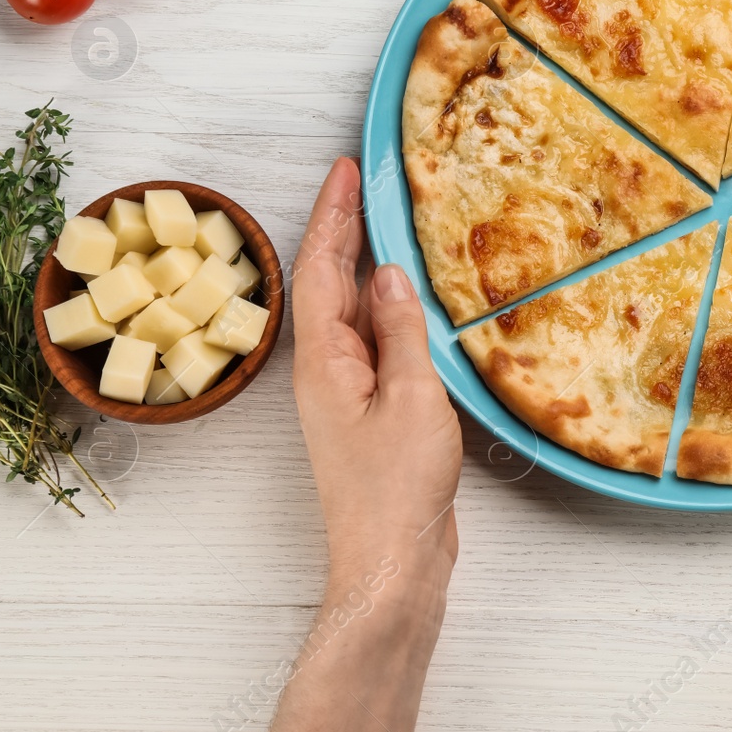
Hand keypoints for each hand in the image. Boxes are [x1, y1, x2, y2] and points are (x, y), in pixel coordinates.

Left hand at [290, 155, 461, 602]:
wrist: (391, 563)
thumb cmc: (395, 489)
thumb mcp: (410, 397)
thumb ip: (400, 329)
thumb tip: (387, 272)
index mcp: (324, 361)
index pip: (320, 268)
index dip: (332, 215)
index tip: (344, 169)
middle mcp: (325, 371)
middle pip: (328, 284)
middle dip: (342, 229)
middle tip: (361, 180)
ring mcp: (345, 394)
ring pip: (349, 312)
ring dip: (361, 265)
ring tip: (383, 223)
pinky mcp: (369, 415)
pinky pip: (371, 342)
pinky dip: (385, 309)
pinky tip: (406, 301)